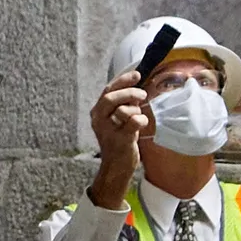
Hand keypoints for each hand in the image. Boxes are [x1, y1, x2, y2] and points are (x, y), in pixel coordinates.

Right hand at [85, 72, 152, 199]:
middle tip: (142, 95)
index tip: (137, 75)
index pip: (108, 90)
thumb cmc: (120, 139)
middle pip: (110, 98)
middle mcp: (98, 121)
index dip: (122, 80)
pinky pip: (134, 123)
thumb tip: (136, 87)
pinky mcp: (120, 141)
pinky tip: (142, 123)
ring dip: (135, 109)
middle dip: (129, 93)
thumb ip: (123, 103)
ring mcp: (108, 131)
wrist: (117, 165)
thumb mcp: (118, 118)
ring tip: (139, 114)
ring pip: (123, 111)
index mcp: (97, 112)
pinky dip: (141, 120)